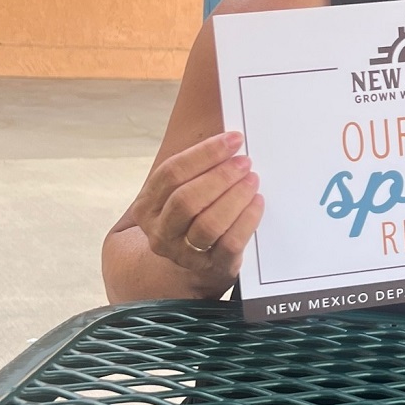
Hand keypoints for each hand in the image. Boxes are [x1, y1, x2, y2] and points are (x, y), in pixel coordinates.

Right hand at [129, 131, 264, 292]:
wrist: (188, 266)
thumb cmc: (190, 215)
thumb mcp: (179, 192)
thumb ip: (195, 168)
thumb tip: (229, 138)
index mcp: (147, 206)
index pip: (171, 173)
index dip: (204, 153)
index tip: (234, 139)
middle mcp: (160, 231)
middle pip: (186, 200)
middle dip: (220, 176)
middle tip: (245, 161)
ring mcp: (183, 254)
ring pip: (208, 225)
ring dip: (234, 197)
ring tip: (252, 179)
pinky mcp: (212, 267)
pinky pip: (230, 244)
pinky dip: (246, 220)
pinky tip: (257, 202)